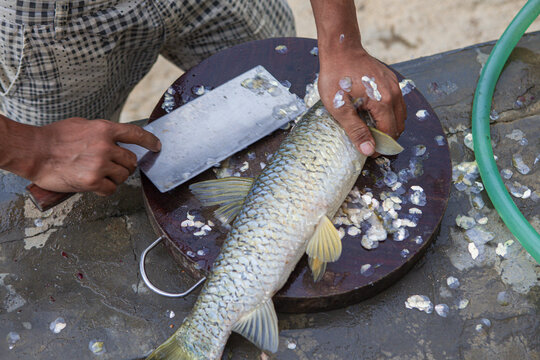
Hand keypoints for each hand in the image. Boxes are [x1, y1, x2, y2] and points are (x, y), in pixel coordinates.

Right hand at [29, 118, 160, 195]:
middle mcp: (106, 146)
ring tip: (99, 175)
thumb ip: (102, 132)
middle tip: (113, 168)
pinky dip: (105, 189)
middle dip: (125, 166)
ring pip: (123, 176)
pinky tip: (95, 185)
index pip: (135, 134)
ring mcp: (100, 164)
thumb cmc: (54, 138)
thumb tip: (115, 139)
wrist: (34, 152)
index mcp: (104, 130)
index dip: (149, 141)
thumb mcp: (82, 125)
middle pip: (131, 161)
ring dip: (115, 178)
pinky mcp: (92, 181)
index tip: (157, 146)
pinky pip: (111, 189)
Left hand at [318, 46, 405, 155]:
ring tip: (370, 128)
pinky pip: (397, 103)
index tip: (367, 150)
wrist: (341, 50)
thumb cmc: (336, 77)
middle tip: (368, 141)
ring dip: (389, 126)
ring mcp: (395, 86)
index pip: (390, 133)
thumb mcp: (340, 108)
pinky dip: (389, 113)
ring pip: (400, 115)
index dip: (380, 146)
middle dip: (386, 138)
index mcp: (383, 102)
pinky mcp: (392, 81)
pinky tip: (372, 113)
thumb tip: (368, 150)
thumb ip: (355, 130)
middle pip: (398, 126)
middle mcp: (394, 94)